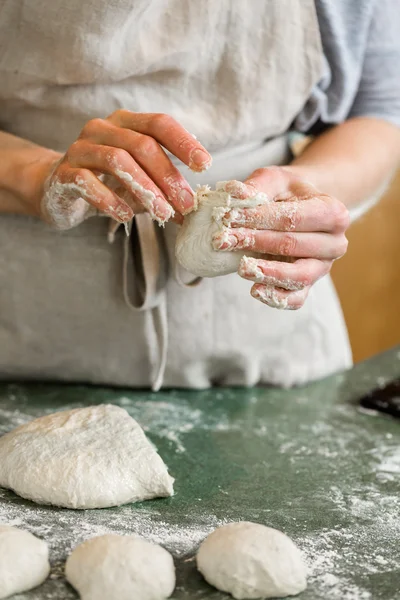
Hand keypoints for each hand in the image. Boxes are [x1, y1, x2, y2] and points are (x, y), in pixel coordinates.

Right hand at [36, 111, 211, 228]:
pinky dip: (110, 200)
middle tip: (186, 205)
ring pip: (117, 160)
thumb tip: (193, 207)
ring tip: (162, 214)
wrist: (58, 191)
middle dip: (168, 177)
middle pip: (142, 145)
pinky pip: (87, 182)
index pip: (159, 124)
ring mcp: (80, 149)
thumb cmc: (106, 184)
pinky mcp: (64, 173)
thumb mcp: (139, 182)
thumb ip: (162, 187)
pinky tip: (126, 216)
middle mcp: (102, 129)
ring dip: (145, 189)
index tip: (204, 165)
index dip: (183, 142)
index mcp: (125, 124)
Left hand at [212, 166, 349, 309]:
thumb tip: (233, 193)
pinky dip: (276, 297)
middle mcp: (335, 243)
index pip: (294, 217)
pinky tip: (255, 290)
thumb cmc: (286, 193)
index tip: (228, 217)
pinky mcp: (308, 286)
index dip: (259, 218)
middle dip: (255, 242)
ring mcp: (323, 268)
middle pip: (293, 245)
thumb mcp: (273, 180)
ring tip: (241, 267)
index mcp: (333, 212)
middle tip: (223, 240)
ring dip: (267, 272)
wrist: (299, 209)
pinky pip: (296, 298)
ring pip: (299, 276)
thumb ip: (256, 186)